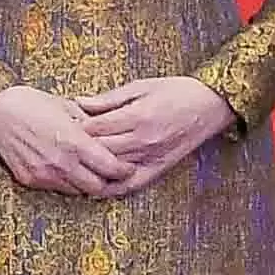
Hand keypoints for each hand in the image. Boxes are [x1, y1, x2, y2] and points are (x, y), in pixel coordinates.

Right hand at [0, 82, 141, 200]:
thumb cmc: (29, 102)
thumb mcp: (66, 106)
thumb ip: (90, 124)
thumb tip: (109, 132)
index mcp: (75, 143)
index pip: (112, 169)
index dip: (125, 170)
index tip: (128, 166)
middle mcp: (62, 164)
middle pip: (98, 188)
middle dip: (108, 182)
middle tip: (112, 173)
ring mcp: (44, 174)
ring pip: (77, 191)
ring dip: (85, 183)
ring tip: (87, 170)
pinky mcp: (29, 179)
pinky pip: (55, 188)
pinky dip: (64, 182)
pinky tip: (64, 168)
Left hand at [78, 77, 233, 193]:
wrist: (211, 105)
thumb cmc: (176, 90)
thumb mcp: (141, 86)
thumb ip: (109, 98)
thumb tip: (79, 103)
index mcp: (137, 117)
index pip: (94, 129)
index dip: (74, 128)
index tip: (63, 125)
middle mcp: (143, 141)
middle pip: (99, 151)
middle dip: (79, 149)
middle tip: (63, 145)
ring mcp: (151, 158)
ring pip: (111, 170)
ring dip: (91, 168)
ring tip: (72, 164)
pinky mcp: (159, 169)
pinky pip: (131, 185)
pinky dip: (112, 188)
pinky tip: (96, 187)